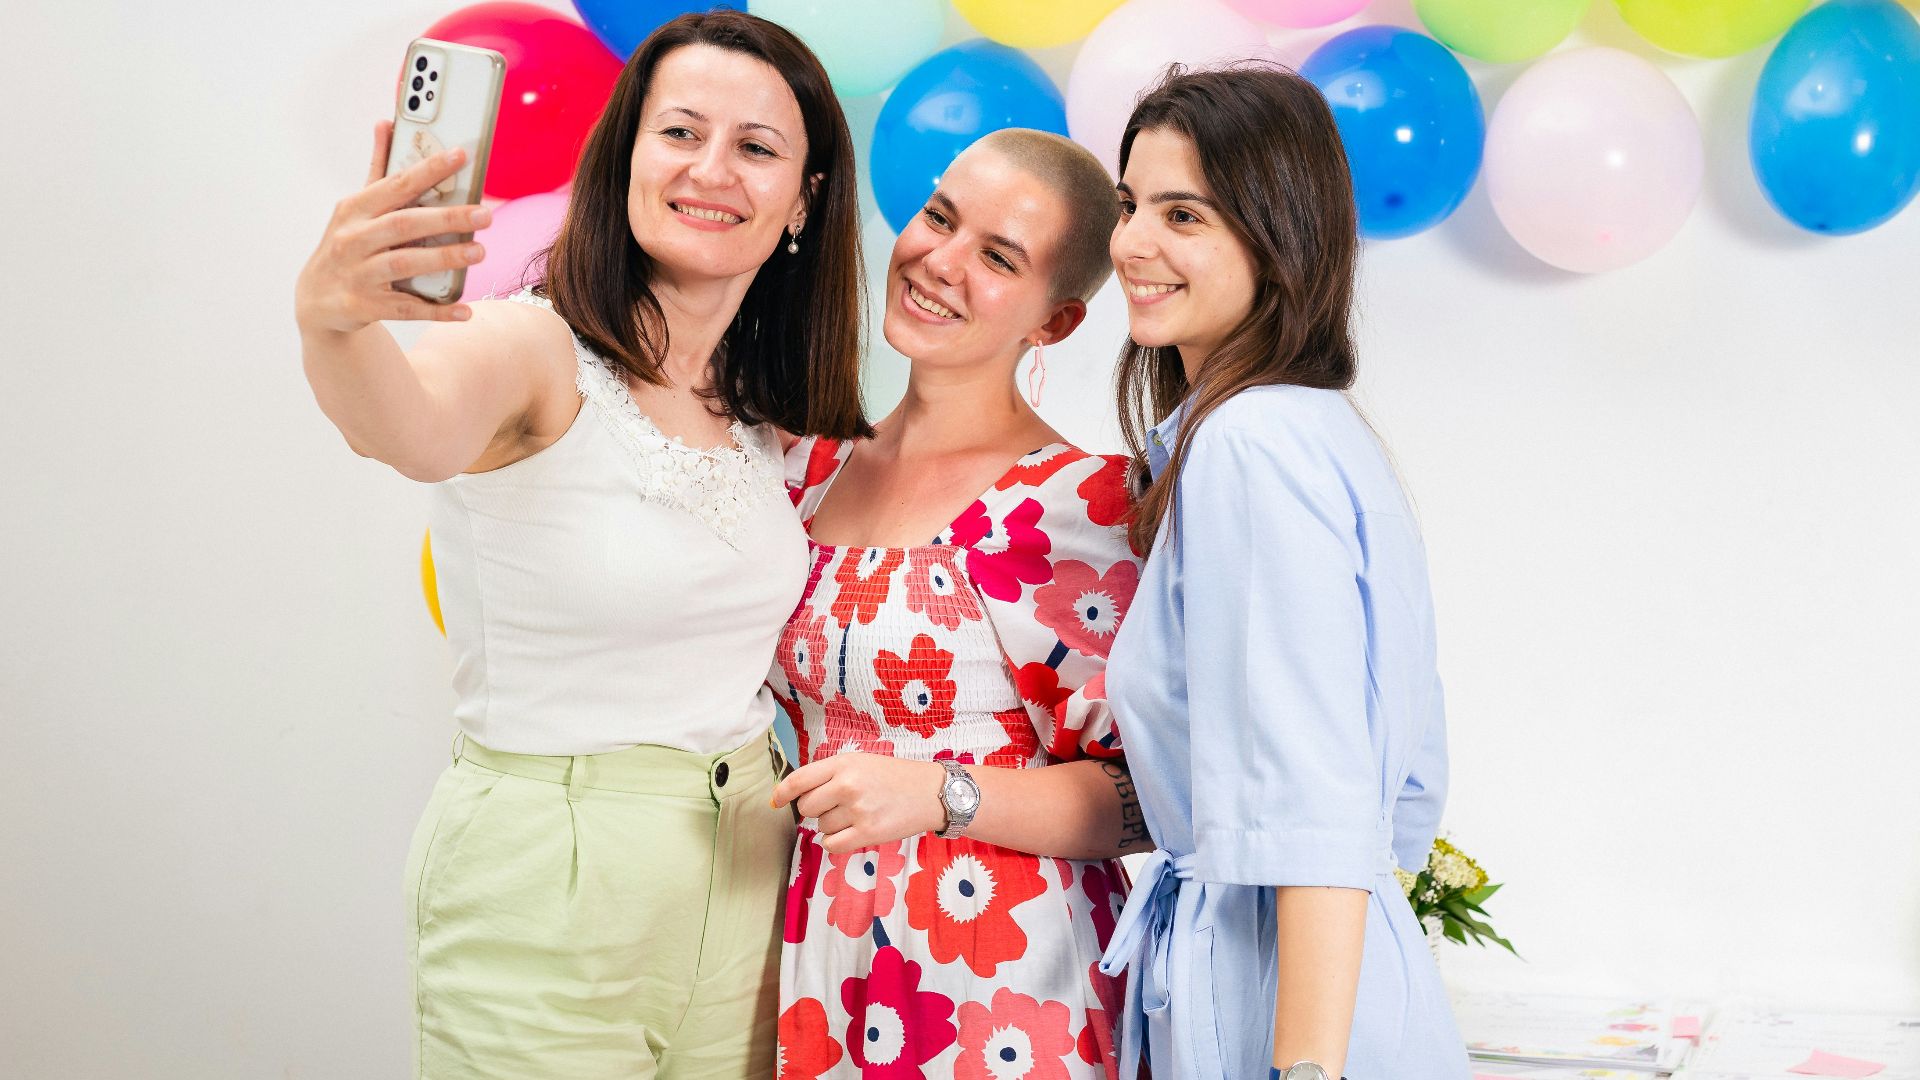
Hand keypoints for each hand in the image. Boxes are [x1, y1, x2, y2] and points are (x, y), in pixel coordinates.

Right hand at [295, 121, 492, 333]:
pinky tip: (465, 310)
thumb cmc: (345, 244)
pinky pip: (406, 308)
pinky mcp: (363, 306)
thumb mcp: (354, 208)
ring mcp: (357, 274)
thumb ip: (377, 169)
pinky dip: (437, 310)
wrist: (316, 301)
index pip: (396, 184)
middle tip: (485, 215)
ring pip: (405, 264)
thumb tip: (385, 123)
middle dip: (447, 217)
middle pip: (404, 224)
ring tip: (479, 251)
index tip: (461, 156)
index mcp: (354, 209)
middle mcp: (352, 239)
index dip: (428, 169)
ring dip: (445, 259)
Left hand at [772, 753, 946, 853]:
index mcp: (844, 763)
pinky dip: (836, 842)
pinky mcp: (868, 833)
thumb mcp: (861, 762)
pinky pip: (832, 845)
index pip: (799, 779)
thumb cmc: (894, 777)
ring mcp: (857, 810)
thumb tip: (795, 796)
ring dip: (832, 825)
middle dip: (815, 810)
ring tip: (856, 815)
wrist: (931, 792)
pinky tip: (851, 833)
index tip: (775, 800)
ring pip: (821, 827)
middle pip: (807, 807)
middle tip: (836, 806)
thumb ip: (830, 775)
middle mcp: (847, 785)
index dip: (782, 792)